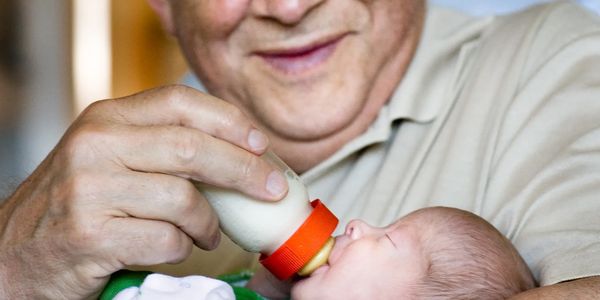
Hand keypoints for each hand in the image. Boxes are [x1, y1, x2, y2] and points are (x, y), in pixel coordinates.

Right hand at [0, 85, 286, 298]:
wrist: (14, 253)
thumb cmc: (78, 204)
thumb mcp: (110, 157)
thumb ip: (161, 146)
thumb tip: (239, 152)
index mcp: (106, 119)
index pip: (180, 102)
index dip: (230, 121)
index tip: (261, 144)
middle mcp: (96, 146)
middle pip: (192, 149)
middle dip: (245, 171)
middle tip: (272, 189)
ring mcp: (89, 189)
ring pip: (184, 199)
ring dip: (210, 223)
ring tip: (210, 233)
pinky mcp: (89, 234)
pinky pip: (165, 239)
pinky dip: (184, 247)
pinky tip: (180, 248)